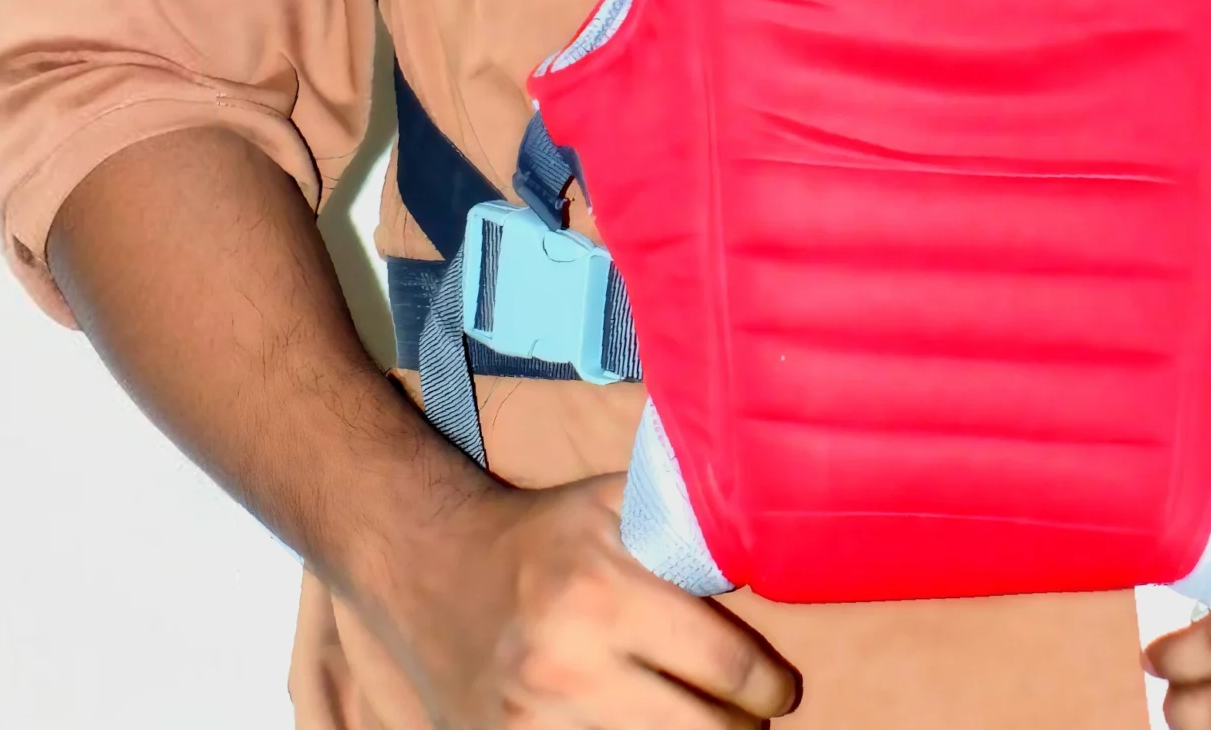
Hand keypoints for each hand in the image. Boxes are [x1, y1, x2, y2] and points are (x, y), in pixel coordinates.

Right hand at [359, 467, 801, 729]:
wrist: (432, 569)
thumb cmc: (543, 535)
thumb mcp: (613, 502)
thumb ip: (685, 516)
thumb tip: (767, 524)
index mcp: (602, 591)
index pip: (723, 665)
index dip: (766, 688)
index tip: (778, 691)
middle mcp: (568, 664)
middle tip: (750, 718)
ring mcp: (535, 720)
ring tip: (702, 723)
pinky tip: (646, 727)